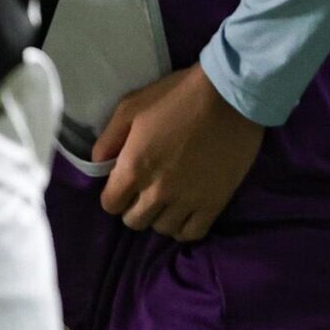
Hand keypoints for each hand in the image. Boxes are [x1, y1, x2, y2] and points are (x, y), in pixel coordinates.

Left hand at [93, 64, 262, 239]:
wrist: (230, 96)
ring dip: (159, 216)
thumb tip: (99, 164)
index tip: (123, 184)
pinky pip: (192, 233)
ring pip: (162, 229)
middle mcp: (158, 191)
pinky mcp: (215, 203)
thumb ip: (108, 140)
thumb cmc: (177, 97)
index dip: (114, 195)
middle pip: (134, 221)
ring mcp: (187, 200)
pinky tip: (184, 212)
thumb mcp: (130, 108)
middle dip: (133, 207)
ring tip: (167, 199)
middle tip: (145, 190)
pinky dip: (184, 227)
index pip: (110, 204)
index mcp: (134, 168)